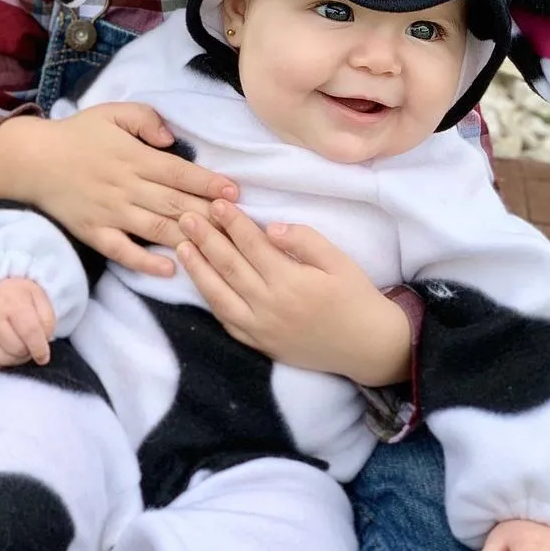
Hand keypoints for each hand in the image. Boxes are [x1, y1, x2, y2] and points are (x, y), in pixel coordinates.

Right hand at [0, 107, 238, 276]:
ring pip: (156, 228)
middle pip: (175, 203)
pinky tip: (170, 268)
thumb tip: (172, 139)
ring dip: (188, 237)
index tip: (235, 191)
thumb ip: (145, 119)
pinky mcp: (95, 233)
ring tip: (216, 246)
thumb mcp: (112, 113)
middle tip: (238, 223)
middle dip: (209, 213)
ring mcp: (111, 213)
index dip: (208, 183)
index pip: (179, 172)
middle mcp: (127, 187)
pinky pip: (123, 251)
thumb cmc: (78, 134)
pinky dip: (146, 262)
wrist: (33, 160)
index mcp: (134, 157)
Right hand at [0, 278, 55, 371]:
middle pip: (17, 349)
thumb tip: (43, 345)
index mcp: (11, 301)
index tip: (44, 356)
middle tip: (29, 343)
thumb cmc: (18, 296)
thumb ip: (47, 320)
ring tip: (17, 345)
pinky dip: (0, 363)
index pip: (29, 331)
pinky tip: (3, 349)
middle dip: (28, 351)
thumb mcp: (38, 297)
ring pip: (4, 361)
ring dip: (16, 358)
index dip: (40, 348)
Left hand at [176, 201, 410, 385]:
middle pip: (229, 267)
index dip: (232, 222)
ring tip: (181, 246)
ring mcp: (262, 329)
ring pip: (219, 296)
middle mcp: (270, 306)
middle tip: (185, 216)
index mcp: (291, 282)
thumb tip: (272, 228)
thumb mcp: (338, 261)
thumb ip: (305, 240)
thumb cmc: (355, 297)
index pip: (252, 245)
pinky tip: (200, 283)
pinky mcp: (260, 345)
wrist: (368, 347)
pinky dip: (210, 301)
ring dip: (198, 269)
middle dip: (205, 239)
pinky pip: (227, 322)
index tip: (215, 202)